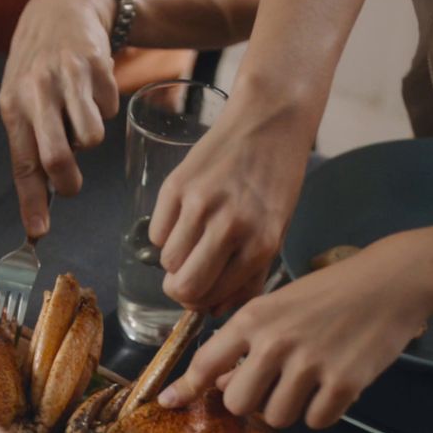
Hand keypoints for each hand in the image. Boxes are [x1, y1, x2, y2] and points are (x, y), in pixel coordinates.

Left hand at [0, 0, 120, 236]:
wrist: (64, 9)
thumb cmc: (39, 67)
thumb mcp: (22, 100)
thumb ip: (31, 143)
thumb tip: (44, 201)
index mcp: (12, 106)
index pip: (22, 163)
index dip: (31, 202)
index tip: (38, 233)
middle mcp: (35, 92)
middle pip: (56, 157)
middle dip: (69, 182)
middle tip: (71, 185)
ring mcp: (66, 78)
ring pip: (91, 137)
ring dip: (90, 139)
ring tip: (80, 119)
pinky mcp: (96, 66)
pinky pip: (109, 111)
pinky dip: (105, 109)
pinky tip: (92, 91)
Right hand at [149, 98, 311, 313]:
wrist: (269, 121)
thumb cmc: (276, 179)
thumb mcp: (276, 232)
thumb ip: (249, 275)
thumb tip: (215, 310)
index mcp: (260, 245)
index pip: (212, 298)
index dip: (202, 303)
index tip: (202, 296)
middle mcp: (230, 227)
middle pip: (182, 286)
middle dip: (180, 290)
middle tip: (187, 278)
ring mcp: (200, 205)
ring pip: (166, 261)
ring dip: (175, 258)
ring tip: (192, 240)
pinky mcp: (176, 186)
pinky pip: (156, 232)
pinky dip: (166, 233)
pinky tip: (185, 216)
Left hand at [159, 244, 432, 426]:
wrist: (391, 281)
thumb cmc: (330, 292)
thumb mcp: (279, 305)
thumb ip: (247, 343)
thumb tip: (221, 385)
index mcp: (254, 319)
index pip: (206, 362)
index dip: (185, 387)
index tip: (168, 401)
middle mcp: (276, 343)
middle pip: (239, 404)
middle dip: (252, 401)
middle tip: (272, 385)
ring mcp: (310, 364)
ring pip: (277, 416)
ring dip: (289, 407)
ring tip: (308, 380)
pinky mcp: (344, 383)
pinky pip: (316, 422)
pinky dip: (322, 412)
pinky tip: (333, 385)